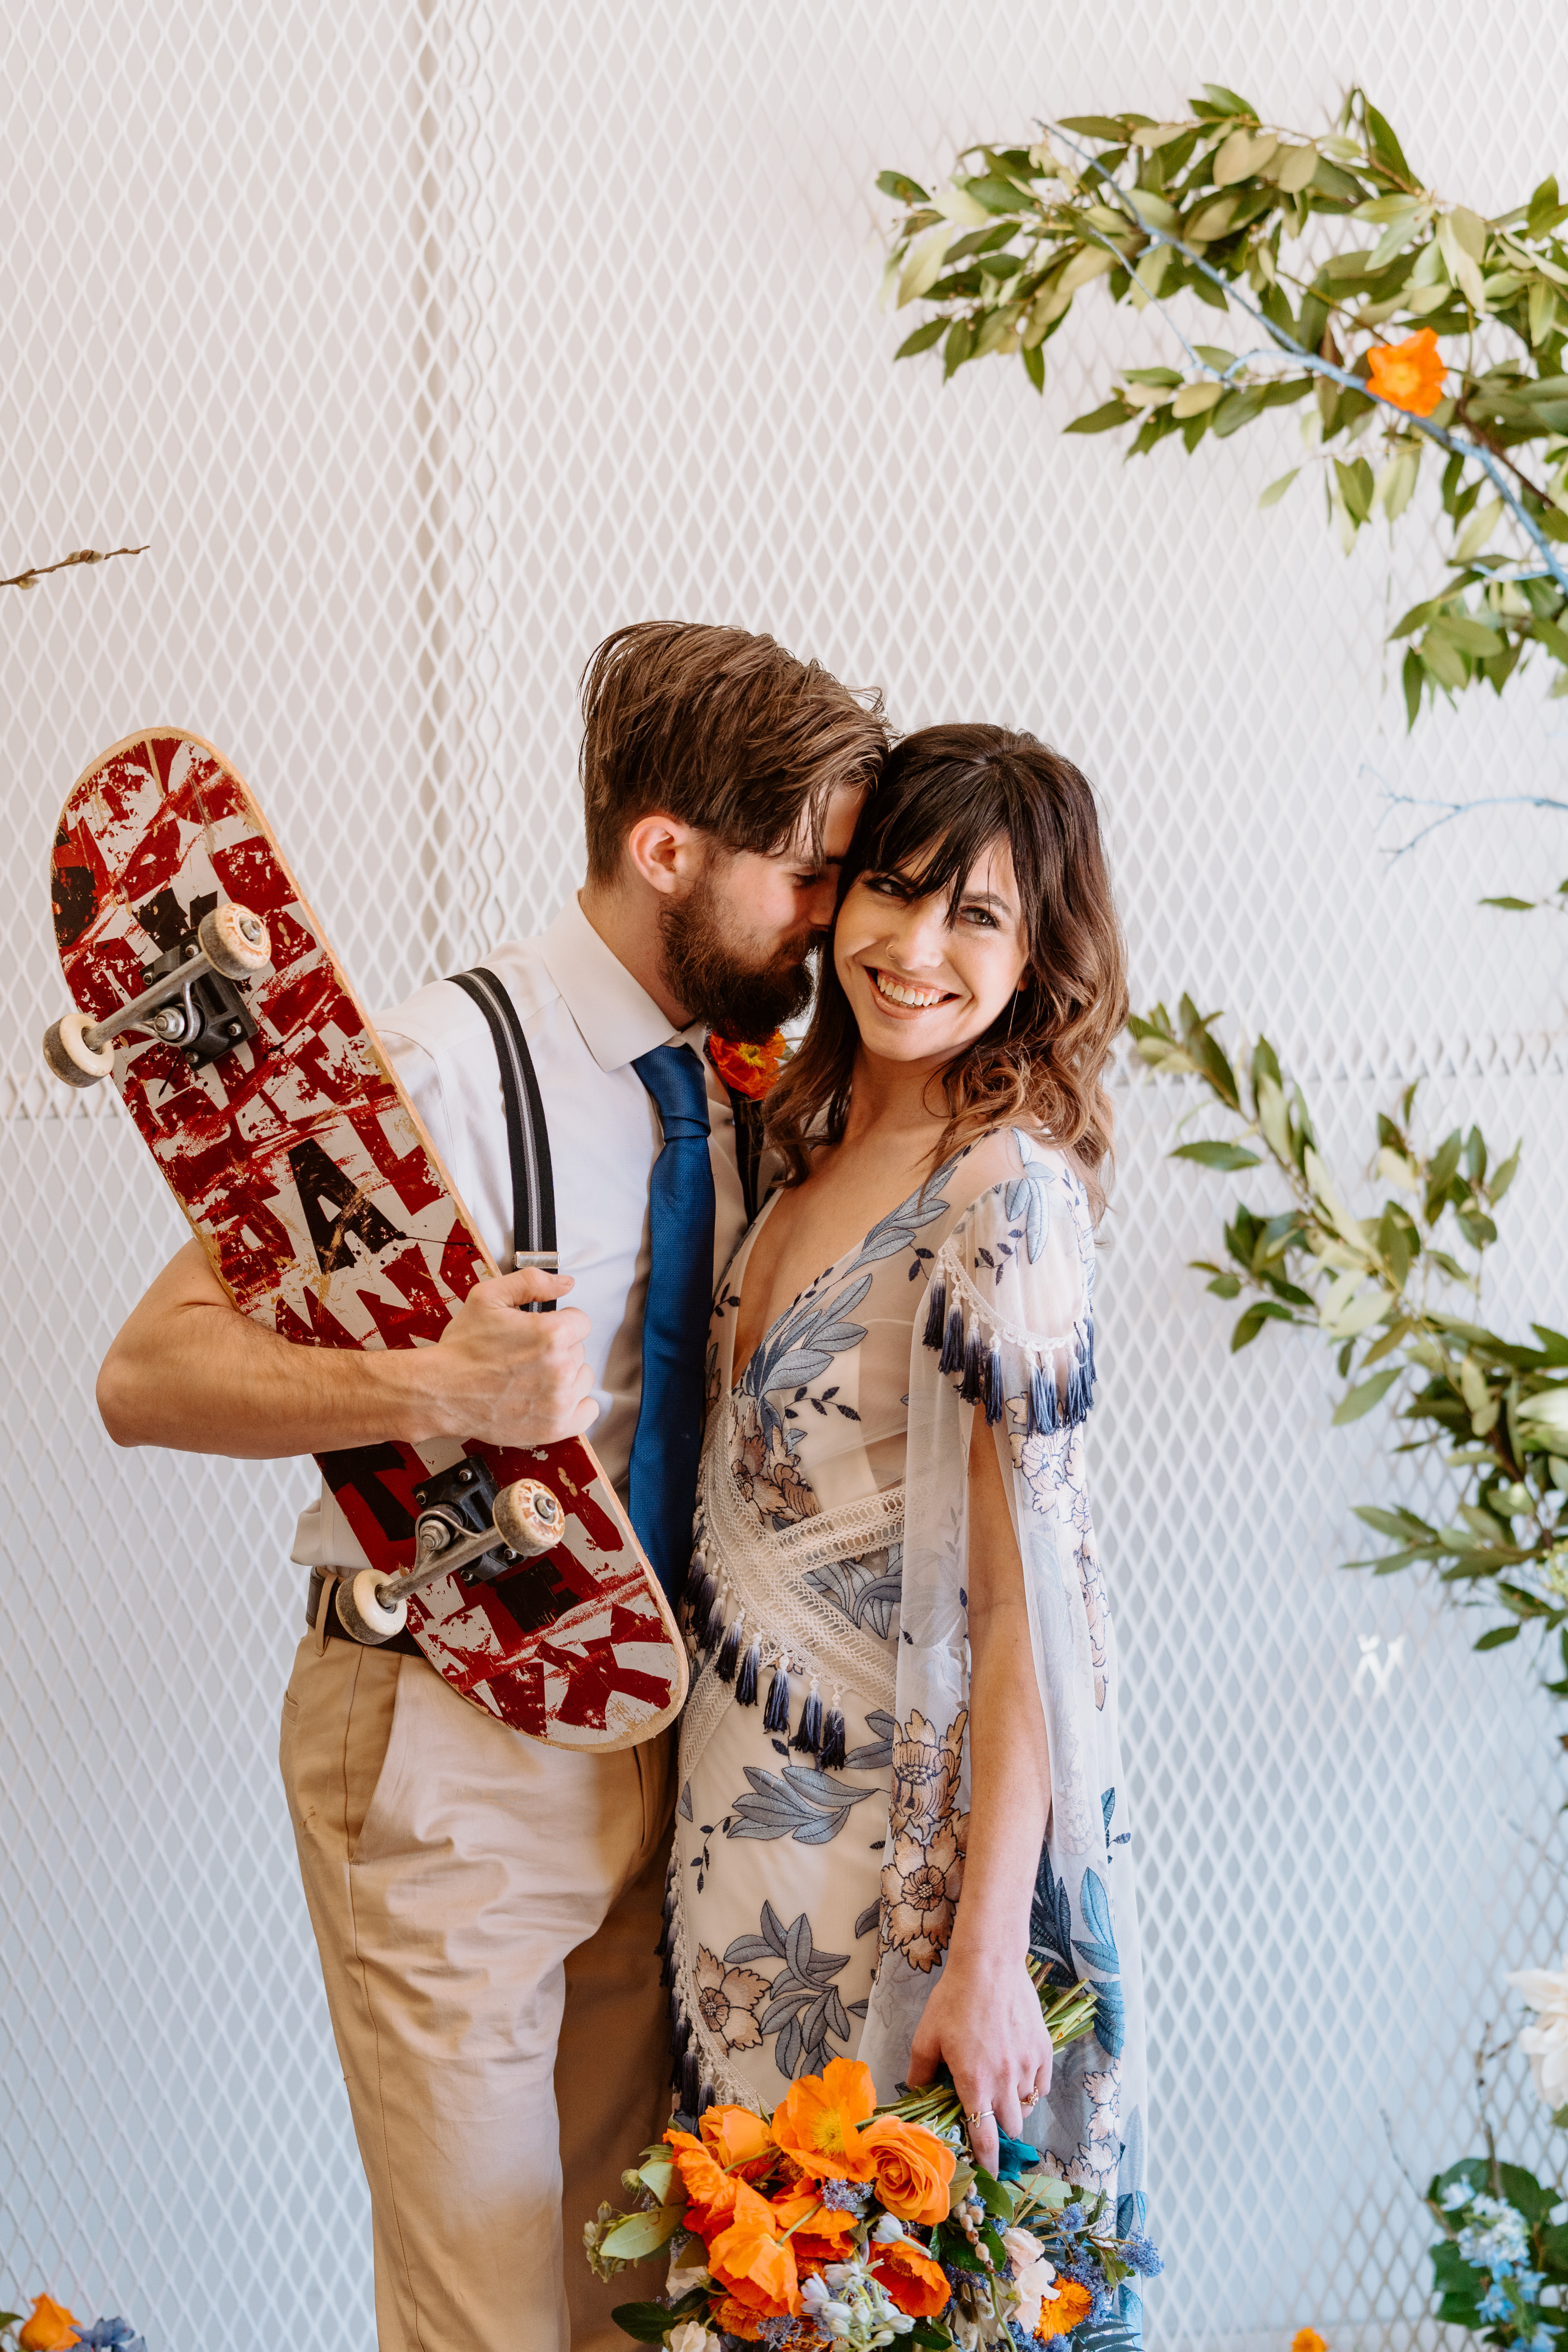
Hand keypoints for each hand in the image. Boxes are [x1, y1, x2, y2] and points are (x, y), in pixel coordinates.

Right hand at [416, 1268, 597, 1445]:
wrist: (440, 1392)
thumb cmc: (462, 1350)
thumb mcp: (488, 1297)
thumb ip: (531, 1282)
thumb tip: (565, 1284)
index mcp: (551, 1335)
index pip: (581, 1322)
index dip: (559, 1323)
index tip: (541, 1331)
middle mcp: (560, 1370)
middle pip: (579, 1351)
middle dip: (558, 1349)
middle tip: (527, 1355)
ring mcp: (559, 1402)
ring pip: (583, 1379)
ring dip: (566, 1376)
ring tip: (534, 1377)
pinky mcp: (554, 1429)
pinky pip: (587, 1413)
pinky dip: (575, 1406)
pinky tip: (551, 1398)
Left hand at [904, 1949, 1052, 2178]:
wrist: (989, 1964)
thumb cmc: (953, 1999)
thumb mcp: (926, 2037)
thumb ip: (920, 2073)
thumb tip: (915, 2096)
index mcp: (975, 2083)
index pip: (985, 2137)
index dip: (988, 2159)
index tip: (990, 2171)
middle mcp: (1005, 2081)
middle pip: (1009, 2127)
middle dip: (998, 2129)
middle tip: (986, 2115)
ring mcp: (1028, 2066)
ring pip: (1025, 2106)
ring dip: (1012, 2106)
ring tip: (999, 2088)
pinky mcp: (1043, 2051)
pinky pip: (1040, 2085)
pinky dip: (1030, 2088)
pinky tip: (1017, 2074)